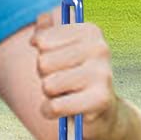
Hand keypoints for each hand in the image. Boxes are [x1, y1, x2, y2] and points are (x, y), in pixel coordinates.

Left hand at [30, 11, 118, 126]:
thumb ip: (47, 28)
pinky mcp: (100, 100)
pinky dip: (50, 111)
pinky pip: (54, 106)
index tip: (56, 57)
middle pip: (43, 63)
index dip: (42, 54)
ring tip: (67, 93)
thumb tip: (38, 31)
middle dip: (45, 76)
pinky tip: (62, 110)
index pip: (42, 40)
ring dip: (49, 95)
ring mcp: (102, 73)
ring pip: (48, 85)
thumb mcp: (60, 47)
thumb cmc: (74, 73)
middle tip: (63, 79)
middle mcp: (100, 48)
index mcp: (90, 30)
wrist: (100, 109)